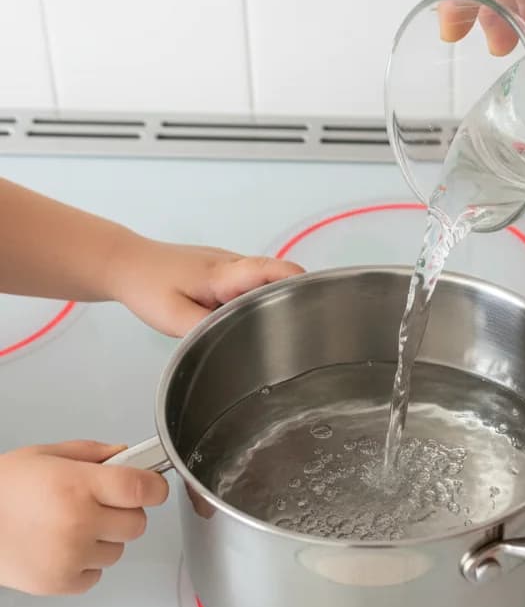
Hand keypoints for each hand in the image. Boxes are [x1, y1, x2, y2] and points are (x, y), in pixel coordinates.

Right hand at [0, 442, 167, 594]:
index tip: (151, 486)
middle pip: (138, 522)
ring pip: (119, 549)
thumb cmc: (2, 489)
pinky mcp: (60, 583)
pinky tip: (62, 548)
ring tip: (71, 527)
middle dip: (125, 512)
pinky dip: (86, 564)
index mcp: (78, 486)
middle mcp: (79, 522)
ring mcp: (71, 556)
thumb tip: (126, 455)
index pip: (143, 489)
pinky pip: (96, 575)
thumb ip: (92, 453)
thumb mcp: (45, 455)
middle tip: (98, 506)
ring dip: (105, 539)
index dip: (154, 487)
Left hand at [109, 237, 303, 337]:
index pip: (273, 270)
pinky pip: (252, 282)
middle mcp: (233, 264)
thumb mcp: (173, 318)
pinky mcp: (224, 270)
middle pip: (279, 276)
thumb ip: (206, 331)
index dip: (299, 283)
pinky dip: (258, 297)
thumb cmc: (146, 286)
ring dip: (276, 298)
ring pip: (266, 280)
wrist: (124, 263)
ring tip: (282, 328)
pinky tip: (251, 319)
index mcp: (224, 273)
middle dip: (297, 295)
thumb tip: (235, 343)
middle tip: (306, 327)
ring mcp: (230, 264)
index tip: (319, 297)